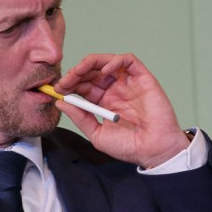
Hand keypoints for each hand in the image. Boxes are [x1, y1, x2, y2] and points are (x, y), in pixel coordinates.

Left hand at [54, 53, 189, 167]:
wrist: (154, 151)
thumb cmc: (129, 146)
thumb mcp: (97, 134)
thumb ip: (80, 118)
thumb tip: (60, 102)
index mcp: (103, 101)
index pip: (83, 85)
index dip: (70, 84)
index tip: (58, 89)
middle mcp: (114, 89)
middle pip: (92, 72)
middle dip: (76, 73)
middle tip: (66, 81)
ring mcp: (128, 83)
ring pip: (107, 61)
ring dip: (91, 62)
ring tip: (79, 71)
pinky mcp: (143, 78)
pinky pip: (129, 61)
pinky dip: (115, 60)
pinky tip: (104, 71)